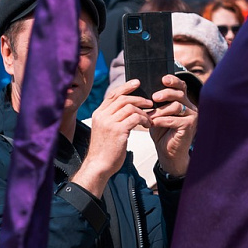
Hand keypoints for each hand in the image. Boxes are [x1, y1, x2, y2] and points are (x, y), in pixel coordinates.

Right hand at [72, 78, 149, 196]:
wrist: (99, 165)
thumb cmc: (104, 150)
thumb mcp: (104, 130)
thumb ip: (112, 118)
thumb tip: (127, 109)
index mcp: (98, 113)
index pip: (112, 94)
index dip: (125, 87)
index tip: (137, 83)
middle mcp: (102, 115)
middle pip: (122, 98)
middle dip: (138, 98)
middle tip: (149, 102)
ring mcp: (109, 122)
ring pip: (130, 107)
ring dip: (143, 111)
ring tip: (149, 117)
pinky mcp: (118, 130)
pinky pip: (135, 118)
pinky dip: (143, 119)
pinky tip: (147, 124)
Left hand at [148, 74, 196, 176]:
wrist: (168, 152)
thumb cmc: (162, 131)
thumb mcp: (157, 113)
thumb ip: (155, 102)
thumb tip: (142, 89)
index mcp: (183, 101)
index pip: (181, 86)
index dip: (173, 80)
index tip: (163, 79)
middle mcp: (190, 107)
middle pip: (179, 93)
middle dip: (165, 93)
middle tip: (153, 97)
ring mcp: (192, 117)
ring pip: (177, 106)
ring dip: (161, 110)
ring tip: (150, 115)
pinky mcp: (189, 127)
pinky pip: (174, 120)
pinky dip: (161, 120)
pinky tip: (153, 123)